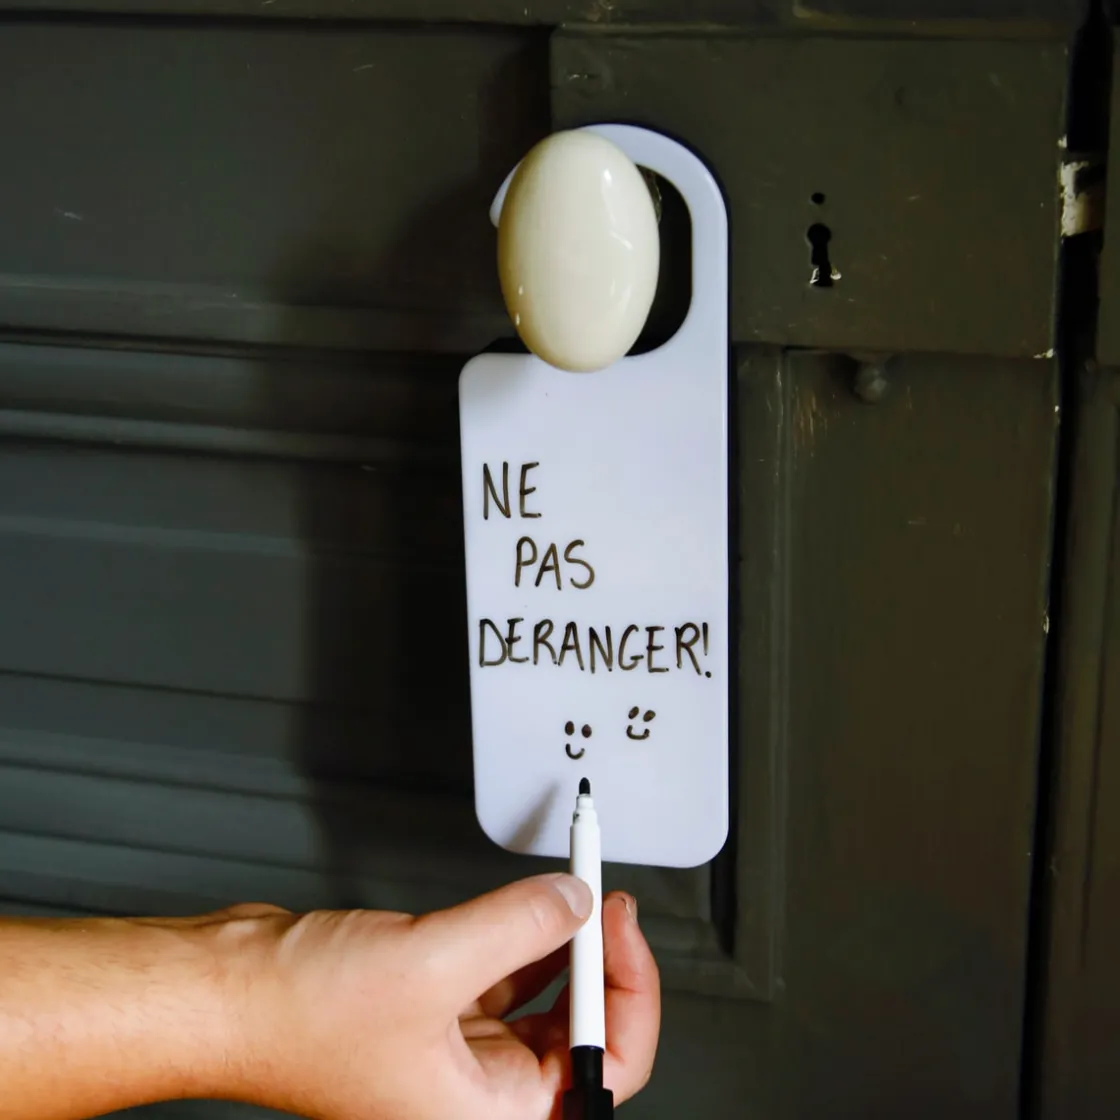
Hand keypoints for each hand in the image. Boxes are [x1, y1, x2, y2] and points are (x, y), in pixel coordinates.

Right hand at [226, 874, 659, 1119]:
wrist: (227, 994)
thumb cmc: (300, 1017)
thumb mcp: (433, 962)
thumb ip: (519, 925)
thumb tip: (577, 900)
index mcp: (490, 1116)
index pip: (608, 1068)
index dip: (631, 994)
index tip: (620, 928)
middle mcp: (482, 1094)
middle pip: (584, 1035)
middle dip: (603, 964)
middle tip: (608, 903)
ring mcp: (460, 1051)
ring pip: (546, 1004)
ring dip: (568, 948)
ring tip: (582, 896)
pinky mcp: (436, 1010)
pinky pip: (506, 978)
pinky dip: (526, 941)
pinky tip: (536, 907)